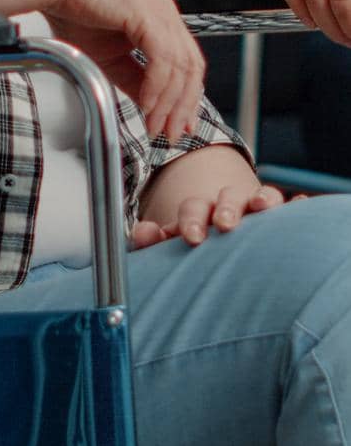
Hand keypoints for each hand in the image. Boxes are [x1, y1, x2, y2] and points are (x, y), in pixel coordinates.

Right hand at [47, 0, 205, 143]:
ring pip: (180, 68)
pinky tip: (146, 104)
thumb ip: (134, 79)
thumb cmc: (74, 10)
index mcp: (161, 21)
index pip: (187, 65)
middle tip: (171, 132)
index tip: (179, 124)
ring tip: (154, 123)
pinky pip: (162, 60)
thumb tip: (150, 104)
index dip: (186, 98)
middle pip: (192, 69)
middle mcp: (166, 15)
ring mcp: (160, 14)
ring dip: (169, 102)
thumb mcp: (110, 57)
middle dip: (183, 105)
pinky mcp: (147, 17)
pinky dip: (157, 86)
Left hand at [130, 181, 291, 248]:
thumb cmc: (196, 249)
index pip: (195, 207)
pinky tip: (303, 203)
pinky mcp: (280, 220)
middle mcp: (229, 206)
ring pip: (262, 196)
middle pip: (228, 197)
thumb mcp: (171, 245)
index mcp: (201, 210)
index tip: (191, 237)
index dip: (192, 219)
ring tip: (262, 206)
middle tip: (224, 224)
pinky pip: (293, 208)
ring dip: (262, 198)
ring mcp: (256, 210)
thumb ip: (151, 241)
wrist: (219, 245)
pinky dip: (299, 205)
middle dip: (226, 208)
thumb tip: (142, 232)